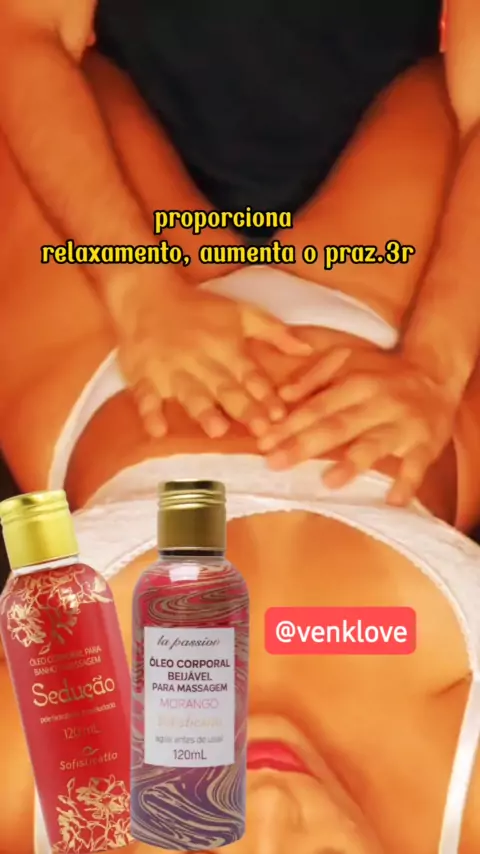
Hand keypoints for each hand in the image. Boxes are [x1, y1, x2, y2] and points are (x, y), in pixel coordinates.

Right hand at [114, 273, 311, 438]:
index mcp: (226, 347)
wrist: (146, 296)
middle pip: (225, 388)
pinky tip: (158, 430)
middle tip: (260, 431)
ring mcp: (171, 370)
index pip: (250, 374)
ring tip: (217, 430)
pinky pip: (146, 397)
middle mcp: (202, 361)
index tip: (281, 415)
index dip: (265, 394)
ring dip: (204, 411)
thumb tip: (308, 349)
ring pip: (190, 394)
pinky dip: (150, 413)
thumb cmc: (198, 309)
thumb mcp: (240, 312)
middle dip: (243, 409)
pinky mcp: (144, 376)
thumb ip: (274, 332)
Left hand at [257, 348, 459, 504]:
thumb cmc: (382, 374)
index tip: (263, 443)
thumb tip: (282, 396)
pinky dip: (407, 483)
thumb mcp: (348, 361)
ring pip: (375, 444)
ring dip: (353, 463)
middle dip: (304, 445)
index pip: (317, 407)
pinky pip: (417, 466)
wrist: (435, 376)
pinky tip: (393, 500)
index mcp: (356, 382)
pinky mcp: (426, 443)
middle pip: (337, 426)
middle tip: (275, 463)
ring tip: (330, 481)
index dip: (289, 425)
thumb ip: (314, 377)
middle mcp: (378, 402)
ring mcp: (403, 424)